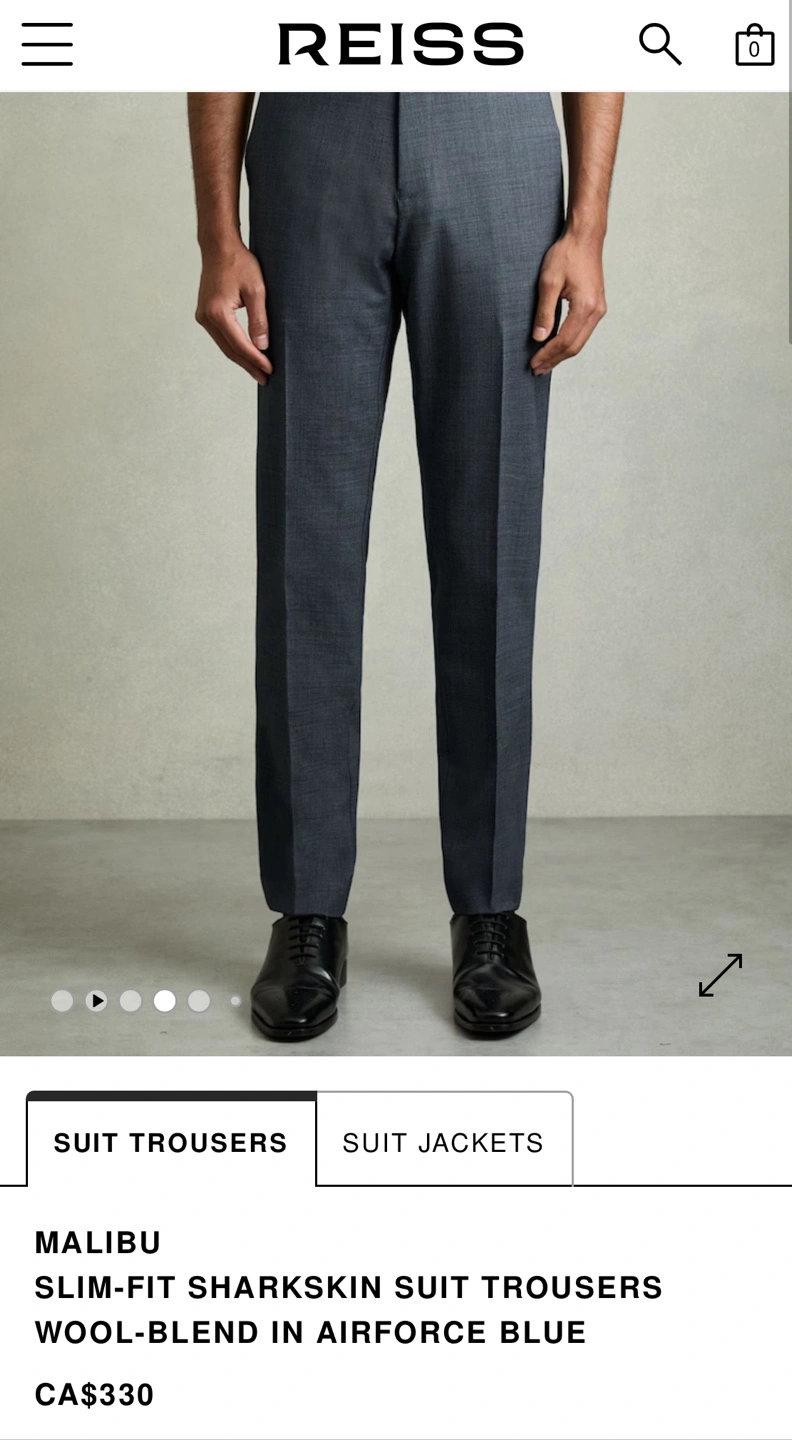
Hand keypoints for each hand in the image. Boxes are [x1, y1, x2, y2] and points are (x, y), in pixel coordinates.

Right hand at [195, 242, 272, 384]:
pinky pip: (221, 337)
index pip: (240, 344)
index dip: (256, 359)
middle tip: (265, 379)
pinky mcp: (204, 314)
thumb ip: (259, 319)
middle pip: (230, 350)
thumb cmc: (239, 263)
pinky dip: (234, 347)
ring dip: (241, 359)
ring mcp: (203, 317)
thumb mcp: (256, 290)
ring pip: (224, 346)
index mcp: (218, 312)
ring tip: (258, 371)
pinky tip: (246, 354)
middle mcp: (206, 317)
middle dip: (248, 365)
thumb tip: (262, 346)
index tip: (270, 369)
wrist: (218, 247)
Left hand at [530, 231, 606, 376]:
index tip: (533, 363)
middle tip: (537, 370)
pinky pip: (583, 332)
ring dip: (562, 354)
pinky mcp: (596, 306)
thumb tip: (539, 338)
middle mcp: (596, 311)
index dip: (548, 355)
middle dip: (554, 360)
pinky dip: (569, 343)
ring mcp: (599, 309)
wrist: (585, 237)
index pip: (564, 341)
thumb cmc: (566, 254)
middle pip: (574, 347)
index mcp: (585, 307)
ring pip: (580, 341)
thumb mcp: (549, 281)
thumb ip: (544, 311)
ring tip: (545, 363)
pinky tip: (557, 347)